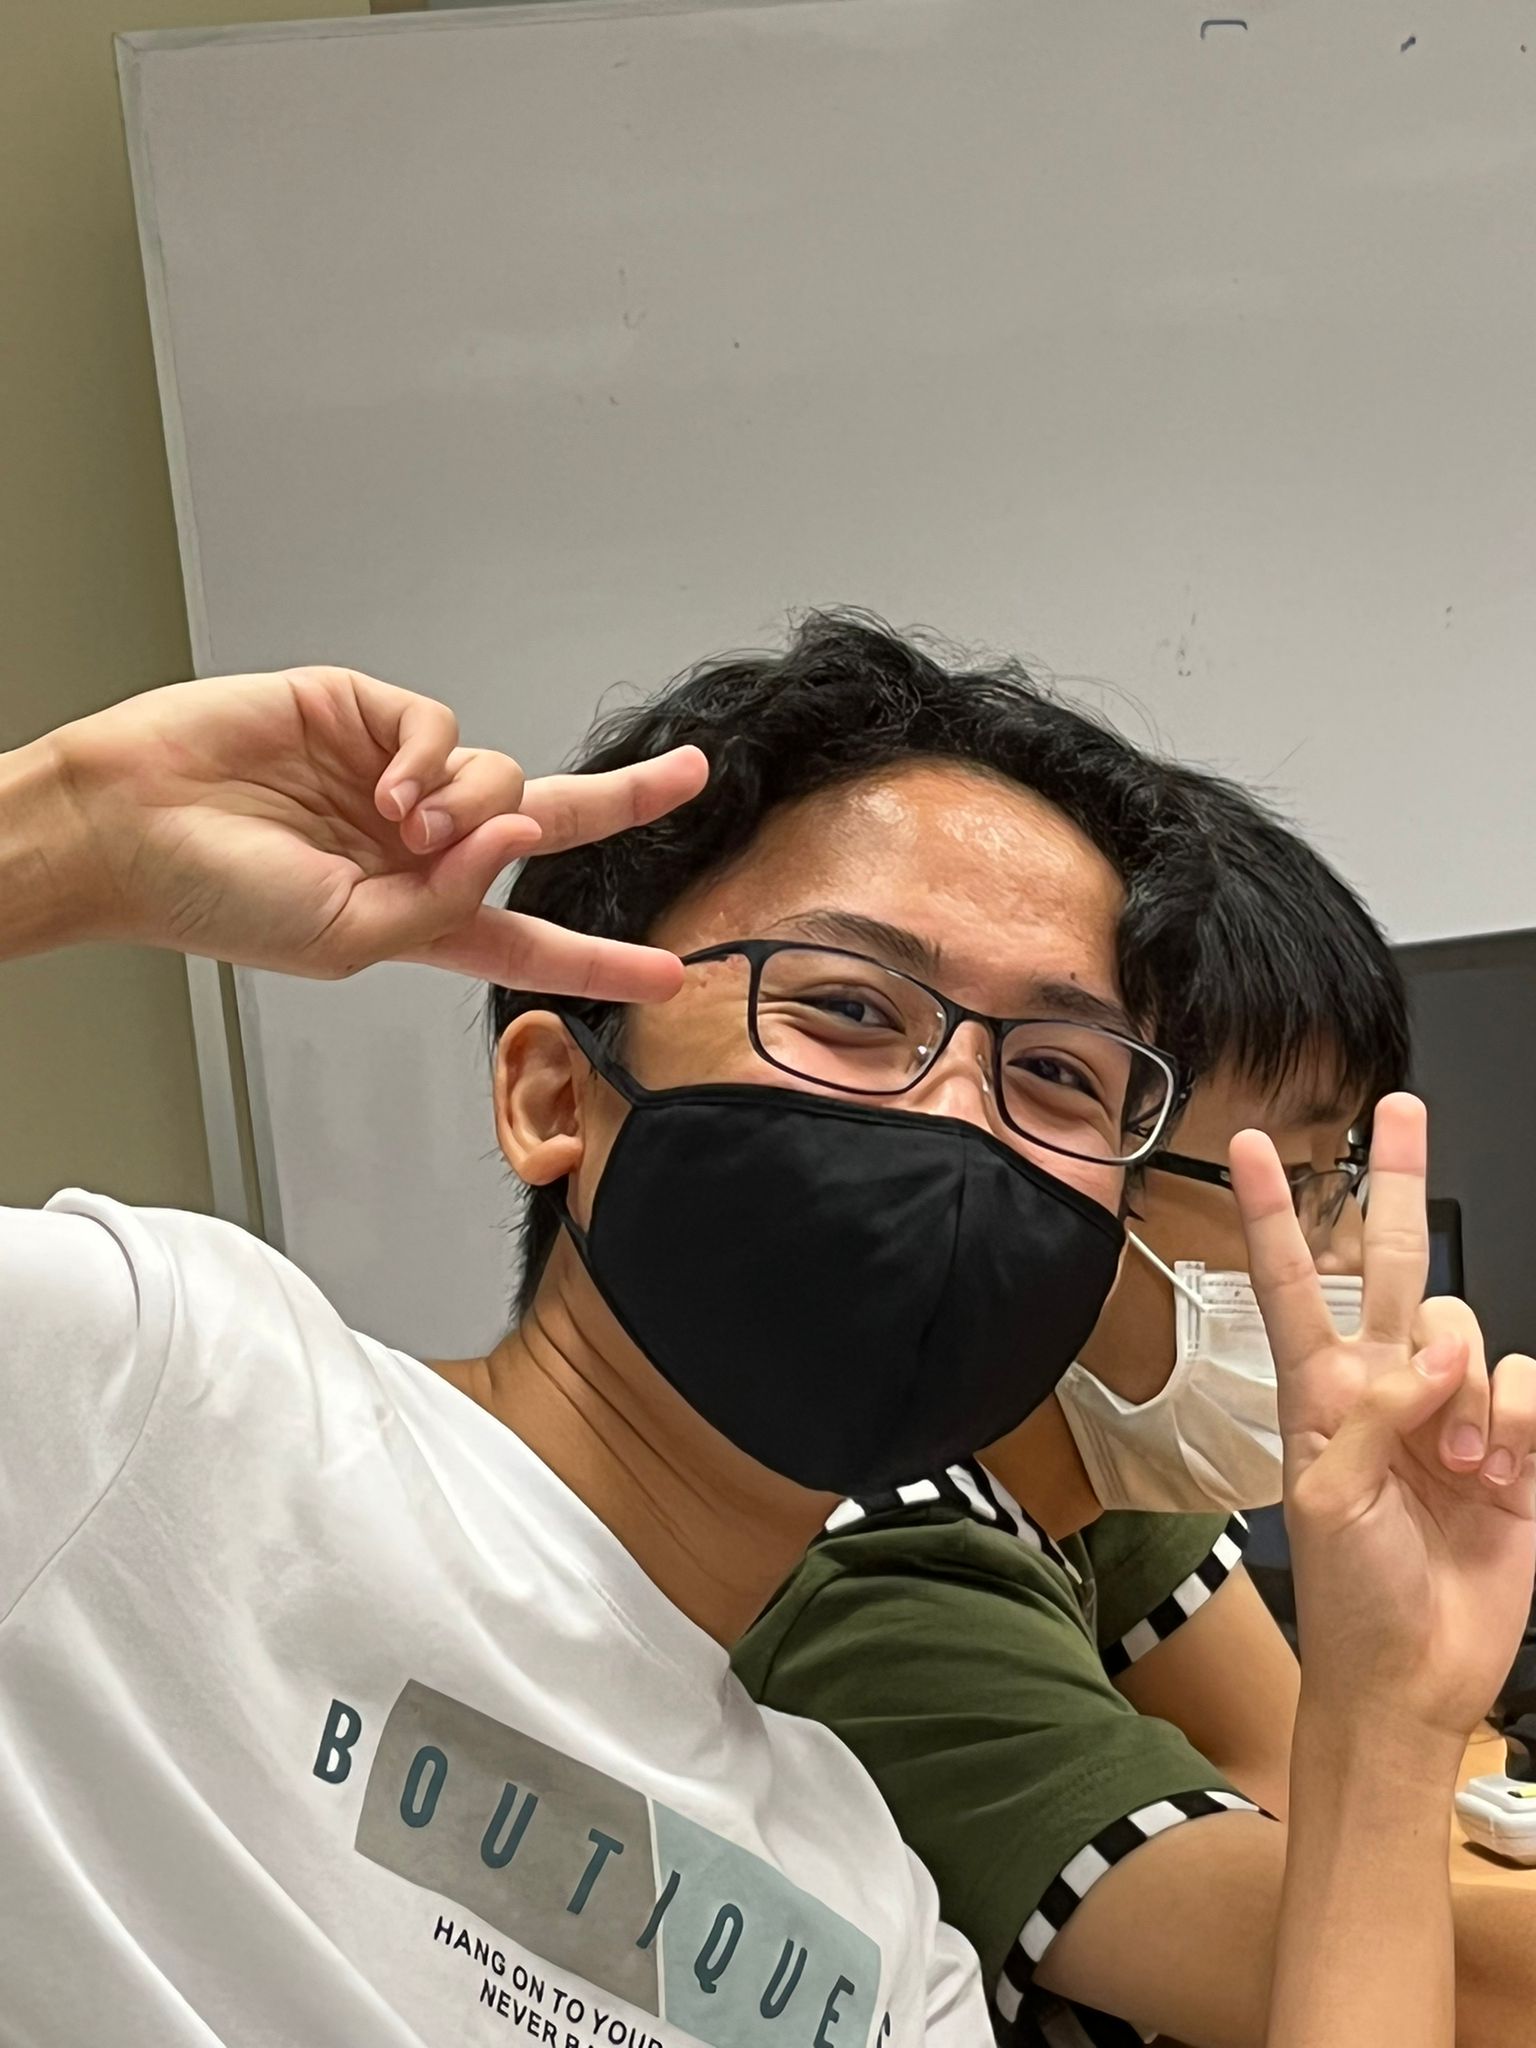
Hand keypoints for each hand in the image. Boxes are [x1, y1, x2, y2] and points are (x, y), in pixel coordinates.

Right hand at [45, 666, 707, 997]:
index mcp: (418, 915)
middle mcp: (419, 846)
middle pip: (546, 821)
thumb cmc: (214, 900)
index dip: (600, 957)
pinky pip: (442, 727)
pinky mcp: (364, 716)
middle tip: (691, 777)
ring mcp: (394, 778)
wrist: (125, 825)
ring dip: (469, 804)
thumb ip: (440, 904)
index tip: (671, 972)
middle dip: (625, 799)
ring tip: (401, 825)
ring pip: (498, 774)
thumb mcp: (346, 940)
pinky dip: (431, 758)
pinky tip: (387, 787)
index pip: (528, 937)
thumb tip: (514, 836)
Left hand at [1230, 1094, 1535, 1742]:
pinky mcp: (1512, 1443)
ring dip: (1471, 1396)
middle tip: (1400, 1109)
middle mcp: (1386, 1385)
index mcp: (1322, 1391)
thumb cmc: (1352, 1596)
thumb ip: (1367, 1417)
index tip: (1246, 1147)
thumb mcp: (1325, 1502)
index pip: (1293, 1282)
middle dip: (1396, 1181)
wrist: (1414, 1676)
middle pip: (1394, 1262)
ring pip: (1472, 1332)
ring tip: (1459, 1468)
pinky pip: (1529, 1387)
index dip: (1271, 1214)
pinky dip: (1519, 1426)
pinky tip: (1500, 1478)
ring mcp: (1451, 1412)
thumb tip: (1429, 1360)